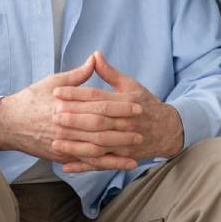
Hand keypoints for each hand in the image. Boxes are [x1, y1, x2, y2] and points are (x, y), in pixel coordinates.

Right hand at [0, 56, 143, 172]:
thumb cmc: (31, 99)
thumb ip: (77, 75)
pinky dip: (101, 165)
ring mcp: (62, 143)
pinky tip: (115, 166)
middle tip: (142, 130)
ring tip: (135, 152)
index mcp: (66, 104)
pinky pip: (84, 162)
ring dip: (116, 152)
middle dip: (123, 131)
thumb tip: (95, 58)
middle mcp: (65, 125)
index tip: (138, 106)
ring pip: (94, 149)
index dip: (120, 106)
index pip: (99, 105)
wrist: (8, 123)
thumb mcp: (53, 82)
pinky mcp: (60, 155)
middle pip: (100, 129)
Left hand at [50, 51, 183, 172]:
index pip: (97, 97)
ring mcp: (125, 142)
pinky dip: (84, 166)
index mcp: (125, 102)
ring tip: (55, 142)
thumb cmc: (145, 104)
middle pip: (96, 121)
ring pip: (97, 144)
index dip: (76, 94)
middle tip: (53, 115)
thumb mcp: (130, 85)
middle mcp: (125, 123)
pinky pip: (102, 163)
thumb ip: (110, 73)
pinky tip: (66, 166)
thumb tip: (94, 55)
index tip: (56, 92)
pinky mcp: (123, 157)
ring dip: (76, 145)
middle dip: (74, 119)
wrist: (167, 130)